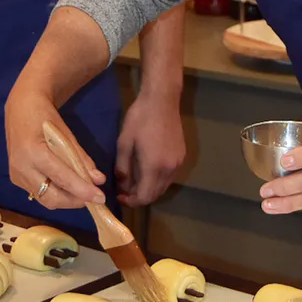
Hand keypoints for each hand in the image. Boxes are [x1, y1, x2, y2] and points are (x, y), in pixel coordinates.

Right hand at [4, 84, 106, 209]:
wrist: (20, 108)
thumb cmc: (45, 117)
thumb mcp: (67, 134)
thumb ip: (81, 159)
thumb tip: (98, 180)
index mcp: (33, 151)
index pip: (62, 178)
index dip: (82, 190)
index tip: (100, 198)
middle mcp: (21, 167)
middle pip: (51, 197)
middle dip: (75, 201)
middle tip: (93, 197)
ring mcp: (16, 175)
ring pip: (45, 199)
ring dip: (67, 199)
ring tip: (82, 192)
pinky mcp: (16, 179)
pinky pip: (39, 193)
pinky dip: (56, 193)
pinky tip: (67, 187)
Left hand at [115, 90, 185, 206]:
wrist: (162, 100)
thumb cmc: (140, 119)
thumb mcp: (124, 142)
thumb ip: (122, 166)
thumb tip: (122, 183)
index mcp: (153, 167)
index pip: (144, 196)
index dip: (131, 201)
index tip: (120, 196)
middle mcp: (169, 169)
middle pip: (155, 194)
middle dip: (139, 196)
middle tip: (125, 190)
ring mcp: (178, 163)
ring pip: (163, 186)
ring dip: (149, 188)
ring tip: (134, 181)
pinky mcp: (181, 156)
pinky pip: (169, 176)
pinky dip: (158, 180)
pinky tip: (147, 170)